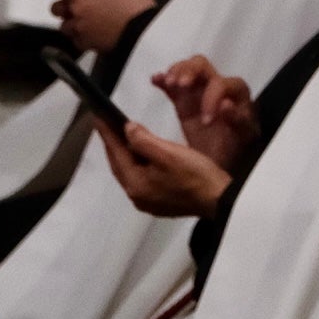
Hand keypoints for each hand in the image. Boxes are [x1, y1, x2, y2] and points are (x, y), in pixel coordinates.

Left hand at [43, 0, 155, 52]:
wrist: (143, 32)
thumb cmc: (133, 2)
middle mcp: (75, 11)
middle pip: (54, 8)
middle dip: (63, 4)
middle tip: (79, 2)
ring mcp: (80, 30)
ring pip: (64, 26)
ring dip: (71, 21)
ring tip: (87, 19)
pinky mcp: (87, 45)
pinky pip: (76, 40)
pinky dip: (81, 35)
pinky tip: (93, 32)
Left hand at [98, 120, 231, 217]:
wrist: (220, 200)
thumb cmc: (194, 174)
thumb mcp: (168, 153)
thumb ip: (143, 140)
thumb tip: (126, 128)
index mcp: (136, 183)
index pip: (116, 153)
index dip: (107, 133)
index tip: (98, 115)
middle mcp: (137, 196)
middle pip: (120, 165)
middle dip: (113, 144)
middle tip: (107, 123)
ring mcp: (148, 202)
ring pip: (130, 172)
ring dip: (125, 154)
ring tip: (121, 135)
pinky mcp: (160, 203)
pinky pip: (140, 178)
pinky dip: (137, 163)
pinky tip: (142, 155)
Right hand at [153, 56, 257, 168]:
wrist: (225, 158)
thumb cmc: (238, 144)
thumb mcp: (243, 136)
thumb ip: (238, 120)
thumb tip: (226, 104)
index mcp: (235, 91)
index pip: (221, 84)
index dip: (212, 98)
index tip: (205, 121)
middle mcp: (216, 85)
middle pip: (201, 66)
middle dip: (190, 71)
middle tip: (181, 84)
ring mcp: (198, 90)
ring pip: (186, 69)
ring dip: (176, 72)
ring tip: (169, 82)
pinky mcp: (183, 99)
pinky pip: (172, 85)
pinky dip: (163, 79)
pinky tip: (155, 80)